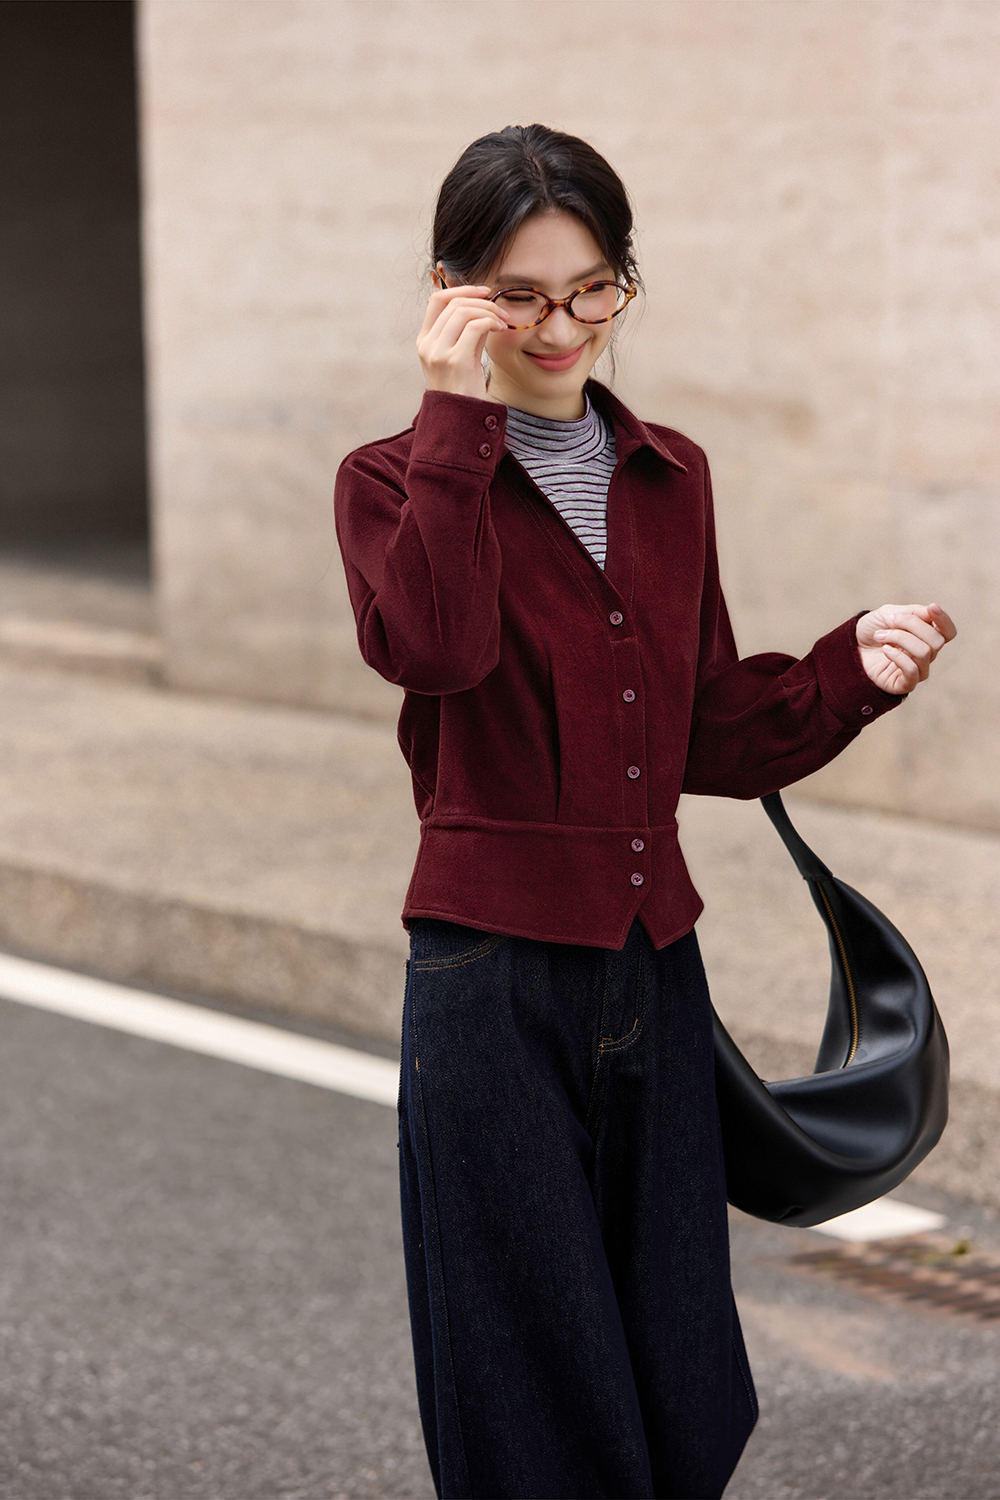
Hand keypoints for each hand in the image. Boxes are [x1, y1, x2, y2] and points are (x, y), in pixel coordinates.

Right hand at [416, 280, 508, 399]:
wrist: (461, 418)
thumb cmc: (464, 387)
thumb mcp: (462, 353)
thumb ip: (467, 329)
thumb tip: (482, 303)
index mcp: (424, 340)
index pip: (437, 299)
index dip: (461, 289)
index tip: (484, 291)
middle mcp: (427, 345)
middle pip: (453, 303)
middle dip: (482, 300)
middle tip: (500, 310)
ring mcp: (438, 352)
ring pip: (463, 311)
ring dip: (488, 311)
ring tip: (502, 321)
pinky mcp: (455, 360)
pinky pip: (474, 326)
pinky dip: (490, 322)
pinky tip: (500, 330)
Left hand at [856, 603, 956, 694]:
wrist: (849, 648)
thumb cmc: (871, 630)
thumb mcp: (889, 614)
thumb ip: (912, 613)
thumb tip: (932, 612)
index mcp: (926, 637)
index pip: (948, 632)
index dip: (944, 620)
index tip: (932, 607)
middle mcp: (926, 655)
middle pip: (937, 640)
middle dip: (911, 626)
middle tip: (889, 623)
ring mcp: (917, 671)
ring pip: (924, 652)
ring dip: (899, 638)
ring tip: (880, 636)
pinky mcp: (905, 684)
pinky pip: (913, 670)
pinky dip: (898, 656)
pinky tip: (885, 650)